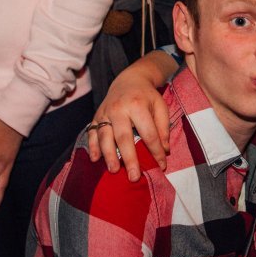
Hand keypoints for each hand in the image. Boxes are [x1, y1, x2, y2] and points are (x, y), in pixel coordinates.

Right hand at [86, 53, 172, 180]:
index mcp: (137, 105)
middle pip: (123, 137)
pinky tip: (95, 159)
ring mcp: (105, 112)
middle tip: (133, 177)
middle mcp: (119, 109)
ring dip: (108, 155)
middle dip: (129, 158)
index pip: (148, 133)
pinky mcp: (96, 116)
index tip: (161, 165)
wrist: (129, 79)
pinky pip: (92, 132)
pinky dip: (92, 146)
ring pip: (105, 136)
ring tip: (114, 170)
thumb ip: (163, 127)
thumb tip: (164, 149)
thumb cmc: (147, 96)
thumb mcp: (160, 106)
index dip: (155, 151)